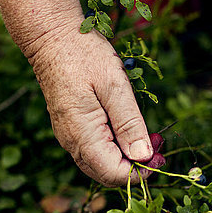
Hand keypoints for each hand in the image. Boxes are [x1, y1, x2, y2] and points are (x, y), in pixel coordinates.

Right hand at [27, 23, 159, 185]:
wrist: (51, 37)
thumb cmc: (84, 55)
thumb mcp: (114, 86)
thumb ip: (129, 123)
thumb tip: (143, 156)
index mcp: (83, 135)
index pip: (114, 174)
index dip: (140, 172)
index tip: (160, 156)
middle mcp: (72, 143)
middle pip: (107, 175)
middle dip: (136, 168)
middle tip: (159, 146)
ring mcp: (70, 137)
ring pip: (102, 165)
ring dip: (128, 158)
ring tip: (150, 137)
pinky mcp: (72, 129)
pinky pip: (96, 151)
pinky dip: (117, 148)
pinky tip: (130, 129)